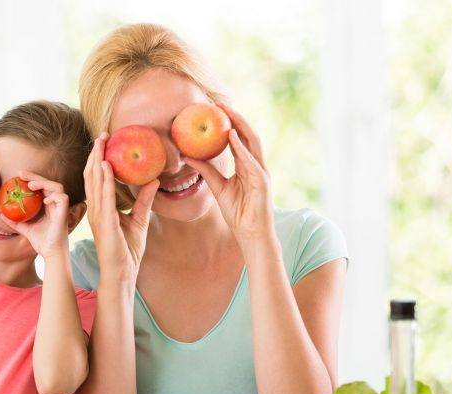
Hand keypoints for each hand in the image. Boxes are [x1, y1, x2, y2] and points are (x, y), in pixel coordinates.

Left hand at [4, 171, 70, 259]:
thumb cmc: (42, 242)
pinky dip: (54, 196)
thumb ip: (15, 222)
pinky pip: (62, 198)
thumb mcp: (25, 229)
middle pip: (49, 183)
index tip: (19, 176)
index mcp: (49, 206)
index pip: (42, 187)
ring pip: (58, 187)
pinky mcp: (64, 213)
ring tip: (31, 185)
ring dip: (44, 183)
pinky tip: (43, 200)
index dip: (32, 179)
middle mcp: (56, 205)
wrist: (51, 253)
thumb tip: (0, 214)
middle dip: (35, 176)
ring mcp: (61, 208)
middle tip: (21, 174)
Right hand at [84, 133, 158, 279]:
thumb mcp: (139, 219)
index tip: (106, 141)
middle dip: (96, 154)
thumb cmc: (127, 249)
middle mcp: (96, 208)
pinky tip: (105, 166)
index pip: (97, 178)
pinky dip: (104, 181)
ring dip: (97, 161)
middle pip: (92, 175)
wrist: (122, 272)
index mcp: (101, 208)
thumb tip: (154, 180)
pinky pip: (104, 197)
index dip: (99, 159)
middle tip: (103, 135)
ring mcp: (98, 215)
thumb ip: (144, 200)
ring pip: (94, 182)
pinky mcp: (105, 223)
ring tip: (102, 143)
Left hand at [184, 100, 273, 244]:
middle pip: (247, 135)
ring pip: (252, 142)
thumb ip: (206, 172)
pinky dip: (241, 147)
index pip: (239, 139)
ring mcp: (261, 172)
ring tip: (227, 111)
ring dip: (240, 125)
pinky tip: (231, 136)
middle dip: (235, 117)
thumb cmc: (238, 212)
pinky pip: (250, 160)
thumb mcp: (218, 188)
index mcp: (247, 165)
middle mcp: (256, 165)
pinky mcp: (262, 181)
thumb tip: (188, 157)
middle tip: (219, 103)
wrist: (251, 233)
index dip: (229, 123)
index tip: (215, 109)